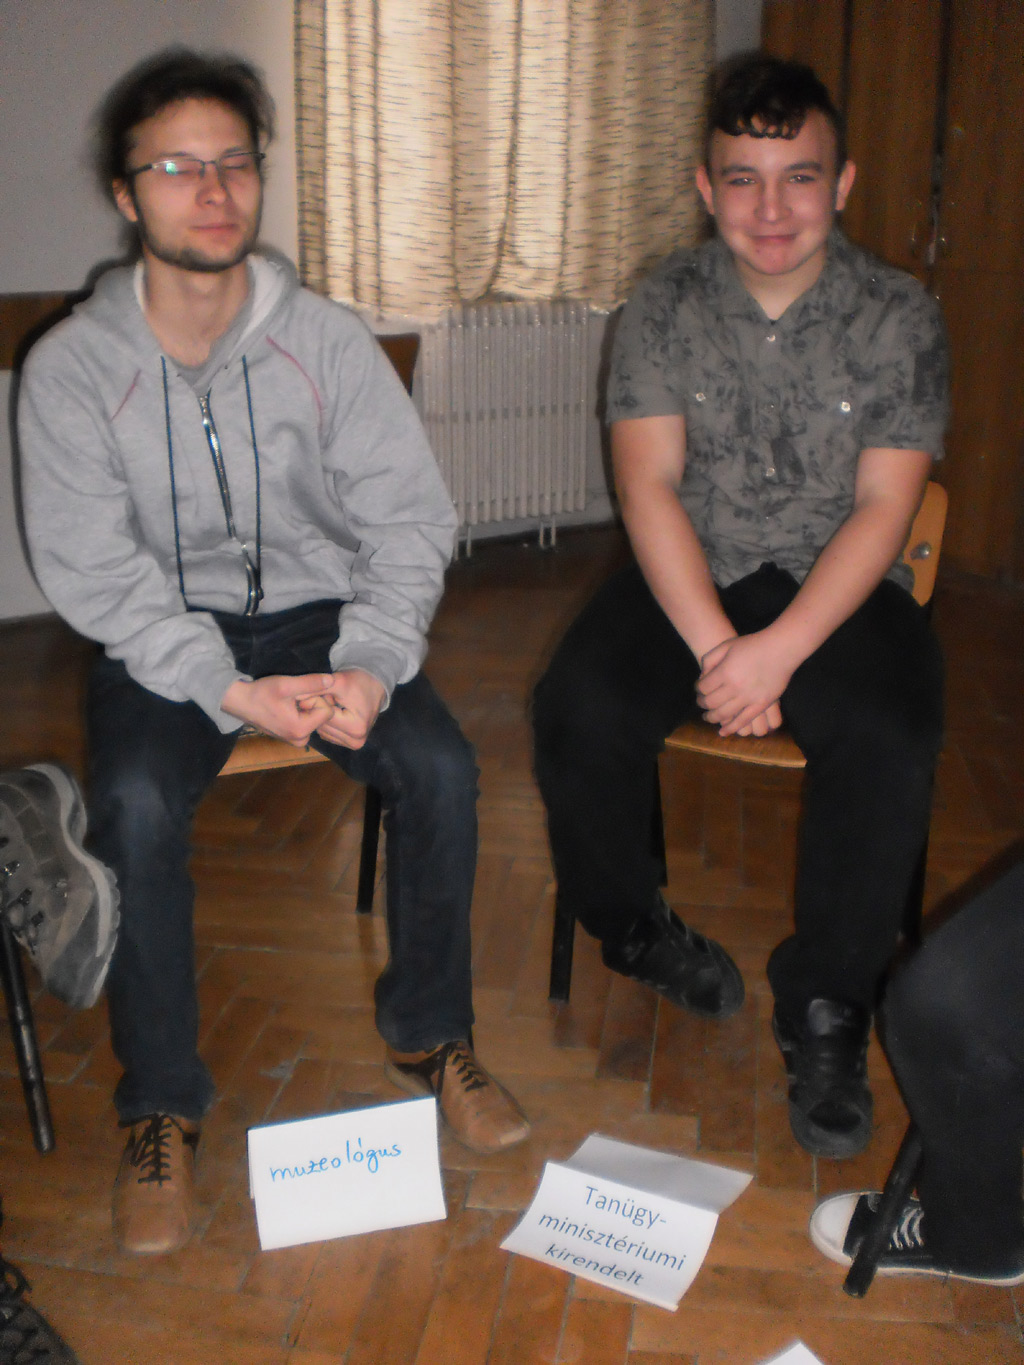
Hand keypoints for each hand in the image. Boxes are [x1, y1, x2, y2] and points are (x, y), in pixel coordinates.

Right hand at [221, 674, 335, 745]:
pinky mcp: (292, 736)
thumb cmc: (261, 693)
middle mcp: (301, 740)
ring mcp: (296, 740)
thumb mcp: (286, 685)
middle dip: (311, 703)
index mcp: (301, 731)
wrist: (240, 701)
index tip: (298, 695)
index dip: (315, 698)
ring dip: (306, 706)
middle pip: (322, 716)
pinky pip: (307, 721)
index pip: (327, 711)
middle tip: (291, 698)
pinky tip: (286, 706)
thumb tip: (332, 680)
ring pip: (315, 717)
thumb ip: (311, 683)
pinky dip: (301, 711)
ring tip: (288, 702)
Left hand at [315, 669, 386, 748]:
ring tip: (335, 704)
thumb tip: (295, 698)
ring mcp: (354, 744)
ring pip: (323, 731)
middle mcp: (356, 741)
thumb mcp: (337, 682)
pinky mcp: (351, 743)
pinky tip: (335, 712)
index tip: (326, 692)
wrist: (374, 685)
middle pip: (323, 727)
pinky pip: (328, 734)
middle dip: (321, 711)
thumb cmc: (358, 682)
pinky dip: (327, 723)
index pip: (324, 718)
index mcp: (356, 728)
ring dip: (323, 717)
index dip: (320, 703)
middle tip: (331, 697)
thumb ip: (315, 689)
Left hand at [696, 632, 792, 736]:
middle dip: (702, 703)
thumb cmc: (753, 645)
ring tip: (707, 717)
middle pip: (711, 702)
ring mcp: (748, 698)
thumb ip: (710, 659)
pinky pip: (743, 721)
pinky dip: (731, 728)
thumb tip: (702, 676)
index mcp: (724, 672)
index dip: (698, 689)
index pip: (703, 687)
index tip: (698, 689)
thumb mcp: (727, 645)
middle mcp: (734, 687)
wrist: (781, 649)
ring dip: (712, 717)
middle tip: (700, 703)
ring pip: (724, 714)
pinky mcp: (761, 705)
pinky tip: (722, 732)